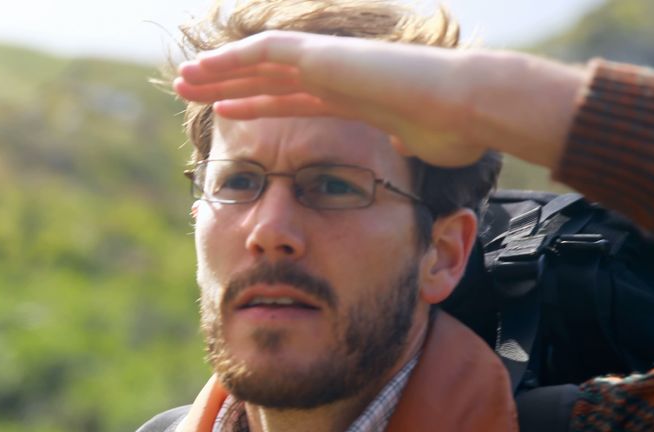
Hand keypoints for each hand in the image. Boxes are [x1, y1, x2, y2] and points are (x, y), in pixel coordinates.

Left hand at [174, 31, 583, 168]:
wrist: (470, 106)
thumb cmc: (456, 130)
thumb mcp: (420, 147)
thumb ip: (401, 146)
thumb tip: (402, 155)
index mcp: (350, 97)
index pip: (291, 98)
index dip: (256, 103)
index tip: (225, 110)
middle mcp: (334, 76)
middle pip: (266, 78)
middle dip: (227, 83)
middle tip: (189, 88)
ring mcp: (329, 64)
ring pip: (257, 63)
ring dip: (219, 69)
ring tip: (184, 77)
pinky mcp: (325, 57)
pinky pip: (267, 53)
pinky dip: (234, 59)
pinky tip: (206, 68)